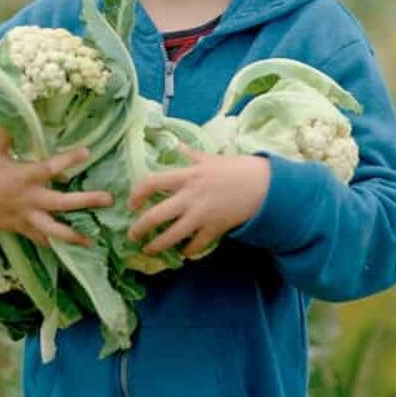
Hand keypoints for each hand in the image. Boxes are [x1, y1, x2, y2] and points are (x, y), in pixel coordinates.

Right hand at [0, 129, 114, 247]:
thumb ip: (5, 134)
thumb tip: (14, 110)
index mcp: (22, 177)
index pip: (50, 168)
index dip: (69, 160)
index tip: (88, 152)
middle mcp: (28, 199)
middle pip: (61, 203)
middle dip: (86, 202)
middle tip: (108, 198)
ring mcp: (24, 217)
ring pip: (53, 229)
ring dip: (74, 235)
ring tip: (93, 239)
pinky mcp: (20, 228)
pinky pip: (39, 238)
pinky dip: (54, 243)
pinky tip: (71, 248)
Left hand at [126, 149, 269, 258]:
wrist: (263, 186)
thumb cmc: (237, 168)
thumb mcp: (211, 158)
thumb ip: (191, 155)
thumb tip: (178, 145)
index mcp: (187, 176)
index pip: (152, 183)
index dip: (136, 194)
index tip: (132, 203)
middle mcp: (190, 197)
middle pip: (156, 216)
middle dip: (139, 228)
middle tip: (132, 235)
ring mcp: (201, 215)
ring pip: (171, 236)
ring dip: (157, 245)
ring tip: (149, 249)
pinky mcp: (214, 229)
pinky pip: (195, 245)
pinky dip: (187, 250)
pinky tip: (183, 251)